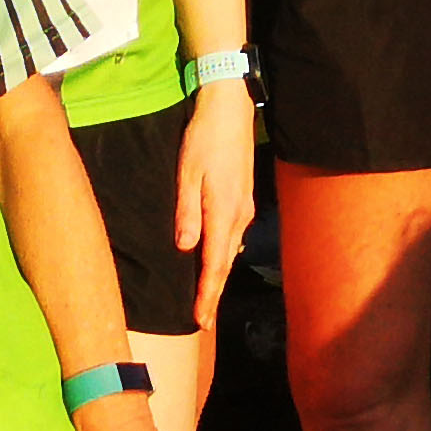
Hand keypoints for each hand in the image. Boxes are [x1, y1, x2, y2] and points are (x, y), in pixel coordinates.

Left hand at [173, 83, 263, 338]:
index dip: (207, 294)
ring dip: (218, 275)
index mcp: (223, 211)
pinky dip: (223, 255)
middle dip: (214, 293)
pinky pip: (232, 235)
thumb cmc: (205, 138)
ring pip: (230, 250)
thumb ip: (187, 212)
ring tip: (206, 297)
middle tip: (203, 321)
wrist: (230, 109)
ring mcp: (244, 207)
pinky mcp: (243, 198)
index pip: (215, 263)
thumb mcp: (188, 173)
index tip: (200, 319)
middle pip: (225, 263)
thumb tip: (186, 248)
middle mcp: (239, 215)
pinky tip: (215, 260)